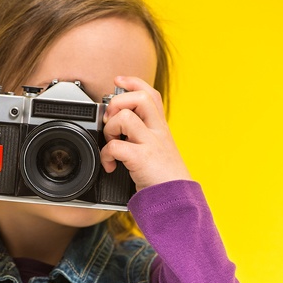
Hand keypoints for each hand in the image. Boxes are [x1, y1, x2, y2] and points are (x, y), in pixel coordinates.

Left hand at [101, 76, 191, 190]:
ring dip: (110, 128)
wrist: (177, 201)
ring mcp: (151, 144)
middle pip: (141, 98)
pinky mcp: (142, 159)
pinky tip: (110, 165)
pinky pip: (115, 146)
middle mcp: (158, 132)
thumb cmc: (164, 179)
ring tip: (111, 143)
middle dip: (118, 103)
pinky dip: (106, 155)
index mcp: (161, 128)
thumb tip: (118, 128)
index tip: (118, 81)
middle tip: (111, 121)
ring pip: (125, 117)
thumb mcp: (159, 152)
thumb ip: (143, 137)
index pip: (150, 94)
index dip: (133, 82)